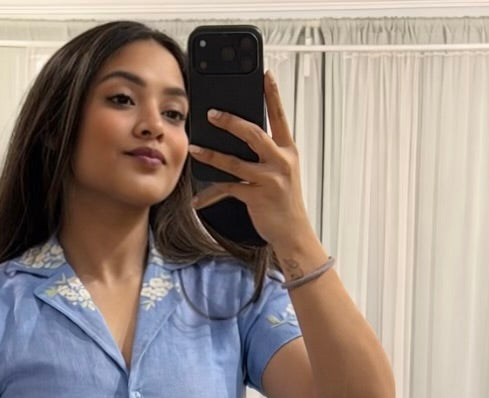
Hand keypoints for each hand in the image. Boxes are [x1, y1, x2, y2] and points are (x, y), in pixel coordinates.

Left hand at [189, 70, 312, 250]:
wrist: (293, 232)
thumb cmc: (285, 201)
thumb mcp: (282, 172)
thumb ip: (267, 153)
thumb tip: (243, 137)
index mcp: (288, 150)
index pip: (280, 116)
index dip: (272, 94)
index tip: (265, 74)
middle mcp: (280, 161)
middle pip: (253, 133)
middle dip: (230, 121)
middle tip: (211, 113)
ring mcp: (268, 179)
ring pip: (235, 162)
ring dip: (211, 155)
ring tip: (195, 148)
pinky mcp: (256, 197)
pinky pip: (228, 190)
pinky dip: (210, 195)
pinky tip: (198, 198)